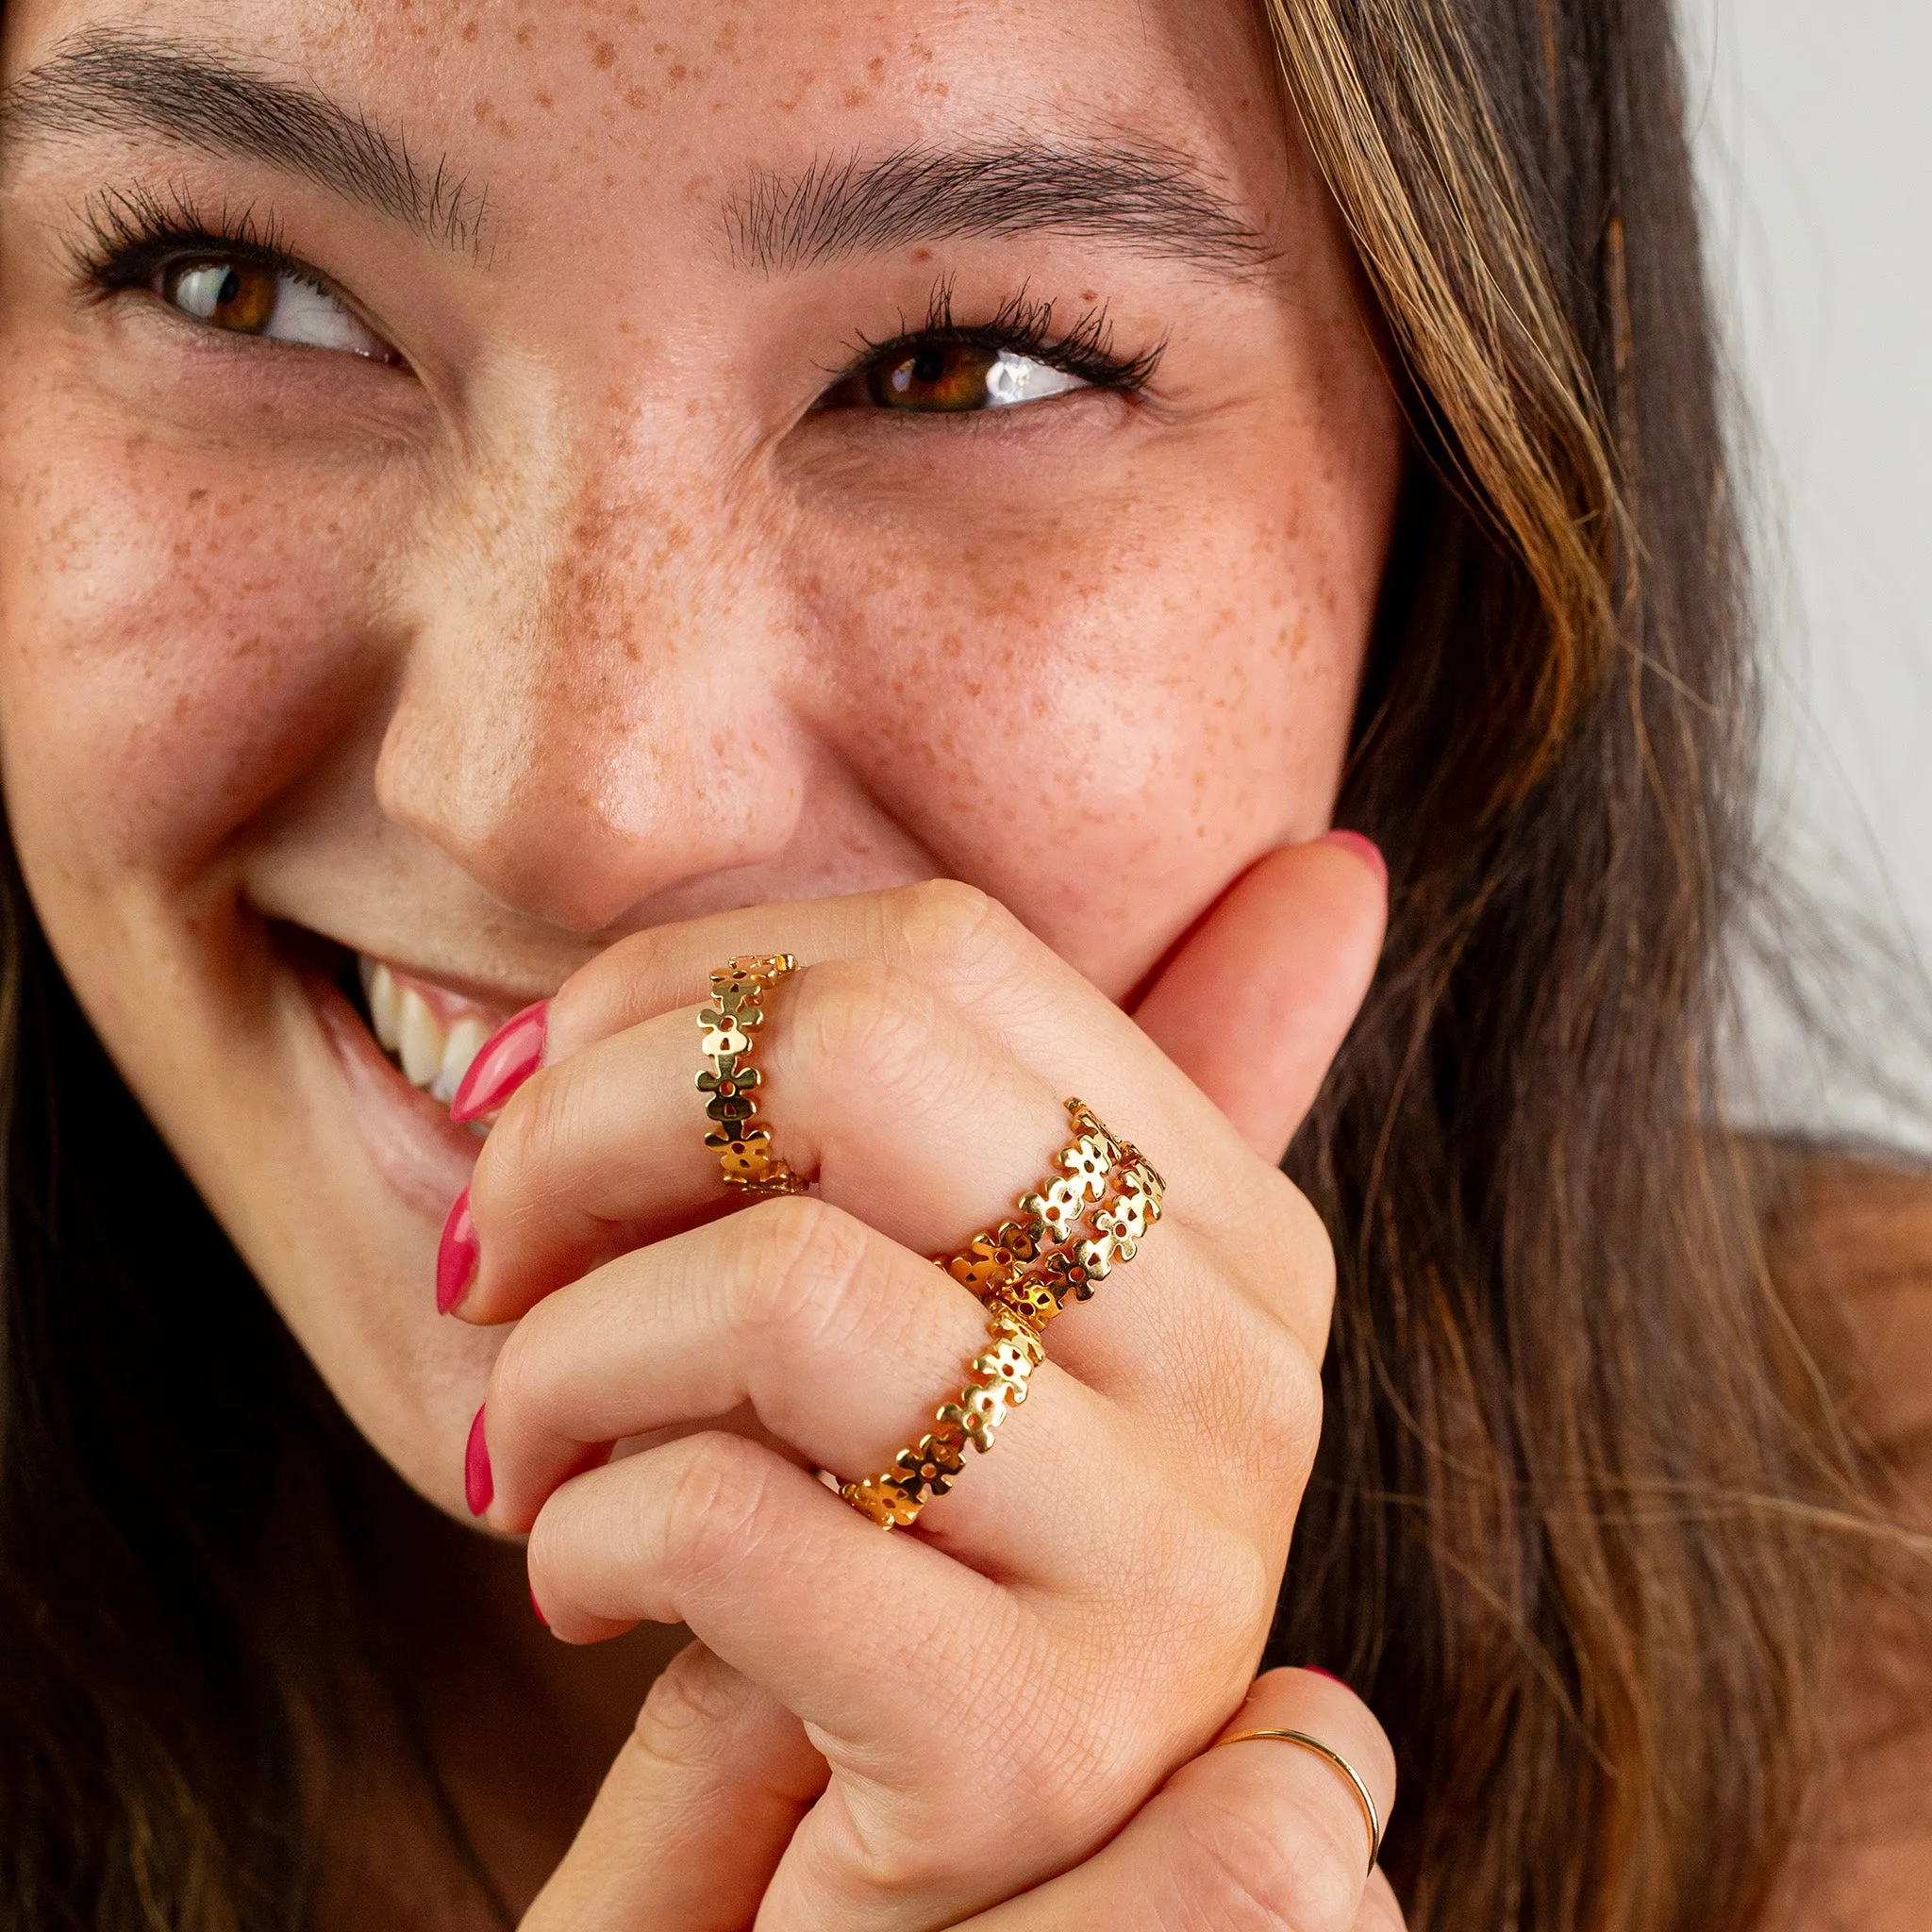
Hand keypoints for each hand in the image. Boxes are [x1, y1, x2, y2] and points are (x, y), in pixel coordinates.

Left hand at [457, 838, 1384, 1928]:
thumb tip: (1337, 866)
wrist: (879, 1884)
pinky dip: (583, 1527)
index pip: (943, 954)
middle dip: (592, 1129)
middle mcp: (1253, 1376)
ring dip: (563, 1355)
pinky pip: (733, 1525)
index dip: (683, 986)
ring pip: (786, 1294)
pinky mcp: (1040, 1743)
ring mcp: (1172, 1565)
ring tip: (520, 1434)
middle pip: (865, 1066)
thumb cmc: (882, 1544)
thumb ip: (1068, 1102)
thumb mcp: (975, 1304)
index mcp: (1236, 1225)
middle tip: (488, 1249)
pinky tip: (575, 1573)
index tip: (526, 1083)